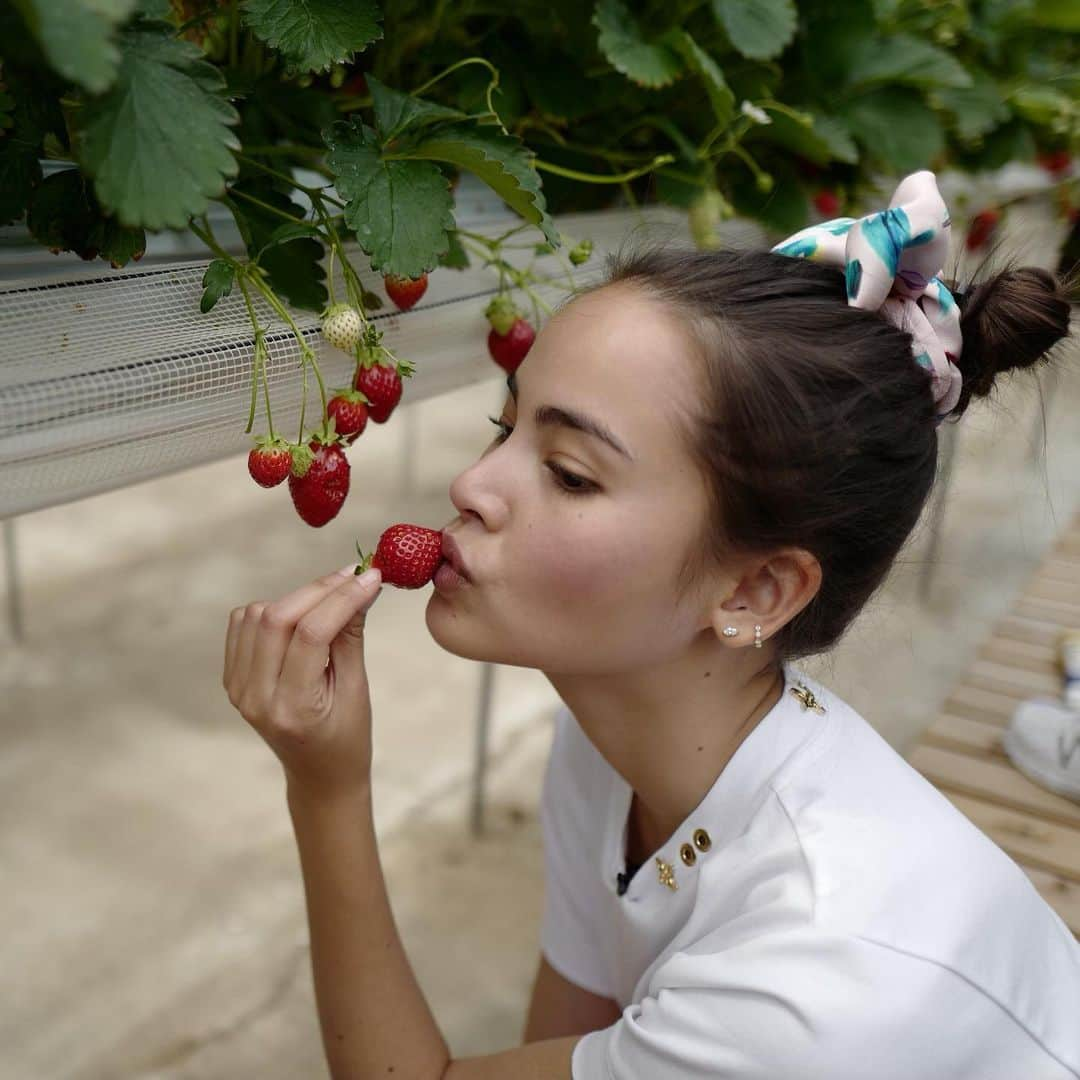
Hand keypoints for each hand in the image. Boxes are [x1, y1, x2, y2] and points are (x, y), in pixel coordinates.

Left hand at [223, 564, 383, 799]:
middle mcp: (256, 697)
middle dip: (319, 589)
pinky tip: (301, 620)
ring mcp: (238, 689)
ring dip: (297, 599)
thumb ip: (352, 635)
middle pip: (277, 617)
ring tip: (330, 604)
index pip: (312, 634)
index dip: (342, 597)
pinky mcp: (232, 679)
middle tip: (353, 576)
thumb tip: (362, 583)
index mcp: (293, 707)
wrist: (318, 774)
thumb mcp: (357, 688)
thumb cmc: (348, 736)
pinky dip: (273, 610)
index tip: (370, 575)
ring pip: (257, 614)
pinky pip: (244, 623)